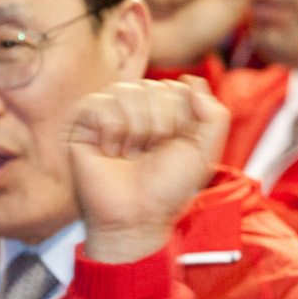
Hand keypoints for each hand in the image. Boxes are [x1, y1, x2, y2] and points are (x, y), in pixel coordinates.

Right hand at [69, 75, 230, 264]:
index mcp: (165, 110)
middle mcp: (137, 107)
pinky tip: (111, 152)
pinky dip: (113, 131)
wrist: (137, 216)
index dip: (182, 121)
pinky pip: (102, 103)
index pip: (178, 88)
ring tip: (131, 154)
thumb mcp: (203, 152)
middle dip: (160, 126)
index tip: (173, 148)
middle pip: (155, 88)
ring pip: (129, 92)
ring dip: (138, 130)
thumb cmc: (167, 188)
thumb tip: (192, 82)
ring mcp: (110, 111)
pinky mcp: (83, 120)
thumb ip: (214, 115)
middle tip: (150, 153)